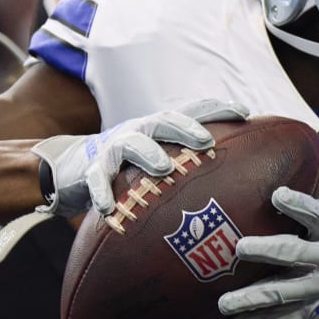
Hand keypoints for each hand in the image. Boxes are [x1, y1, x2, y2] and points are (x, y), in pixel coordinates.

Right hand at [38, 100, 248, 217]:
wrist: (74, 167)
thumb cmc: (130, 167)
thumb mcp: (160, 157)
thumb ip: (191, 164)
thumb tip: (240, 180)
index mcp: (160, 129)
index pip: (191, 112)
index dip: (216, 108)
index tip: (244, 111)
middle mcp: (139, 132)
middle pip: (163, 122)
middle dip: (186, 128)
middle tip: (205, 140)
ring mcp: (114, 149)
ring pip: (130, 144)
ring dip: (148, 153)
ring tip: (163, 167)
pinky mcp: (90, 170)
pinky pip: (96, 180)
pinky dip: (102, 192)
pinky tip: (108, 209)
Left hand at [218, 188, 318, 318]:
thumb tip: (296, 174)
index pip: (318, 215)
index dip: (299, 204)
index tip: (278, 195)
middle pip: (294, 254)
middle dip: (266, 250)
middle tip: (240, 248)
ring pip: (281, 293)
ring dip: (250, 298)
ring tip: (223, 302)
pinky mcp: (312, 312)